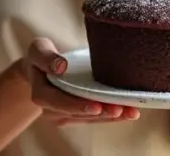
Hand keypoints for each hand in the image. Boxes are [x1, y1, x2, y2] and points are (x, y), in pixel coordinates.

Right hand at [20, 37, 139, 126]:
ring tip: (131, 112)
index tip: (96, 106)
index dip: (77, 106)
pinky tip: (129, 113)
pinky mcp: (78, 116)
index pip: (59, 102)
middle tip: (121, 109)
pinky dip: (112, 115)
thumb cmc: (41, 57)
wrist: (41, 70)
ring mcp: (65, 116)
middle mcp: (52, 111)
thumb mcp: (38, 50)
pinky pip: (95, 118)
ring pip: (90, 118)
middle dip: (101, 113)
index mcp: (41, 95)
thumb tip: (60, 66)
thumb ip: (45, 56)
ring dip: (111, 116)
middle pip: (78, 113)